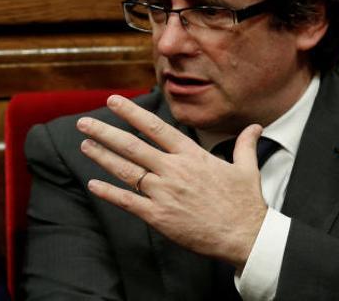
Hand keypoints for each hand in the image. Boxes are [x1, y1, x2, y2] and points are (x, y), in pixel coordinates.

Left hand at [78, 94, 265, 268]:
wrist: (246, 237)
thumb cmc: (245, 204)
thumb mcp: (247, 169)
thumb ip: (244, 145)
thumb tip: (254, 127)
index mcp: (192, 156)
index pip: (155, 128)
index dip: (131, 113)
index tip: (113, 101)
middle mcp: (174, 171)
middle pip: (132, 146)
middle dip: (105, 133)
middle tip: (83, 123)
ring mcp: (165, 193)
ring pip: (126, 171)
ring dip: (103, 157)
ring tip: (85, 145)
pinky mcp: (159, 216)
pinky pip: (129, 201)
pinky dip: (109, 193)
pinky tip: (93, 184)